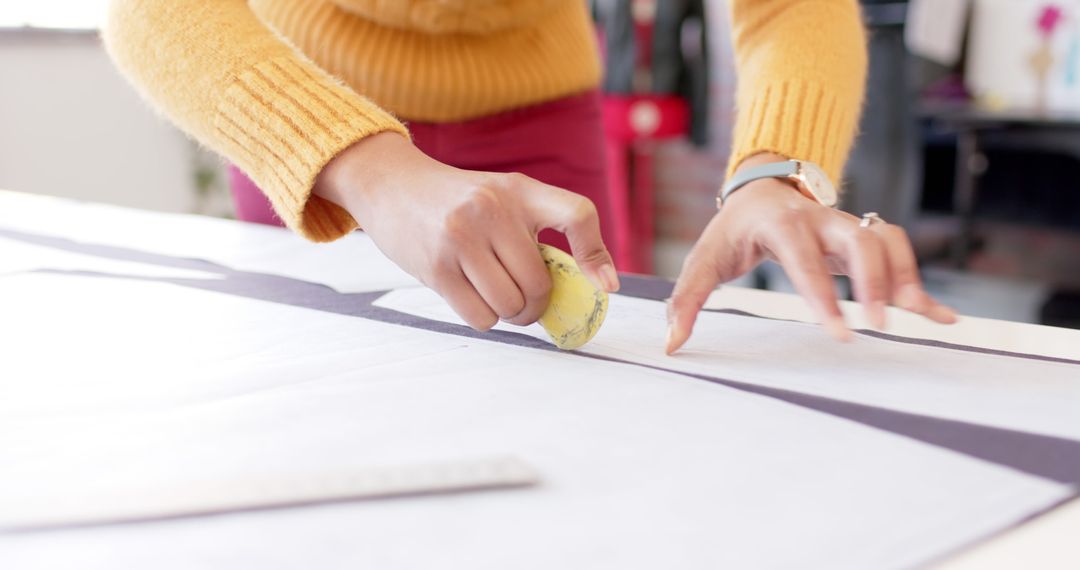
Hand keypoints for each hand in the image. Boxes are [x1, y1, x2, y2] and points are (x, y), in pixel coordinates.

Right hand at [315, 132, 619, 330]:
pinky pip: (480, 316)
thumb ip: (536, 231)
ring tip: (494, 295)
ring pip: (510, 306)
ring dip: (508, 314)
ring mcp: (461, 237)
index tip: (606, 285)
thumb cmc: (459, 201)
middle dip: (534, 304)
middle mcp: (493, 209)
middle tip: (523, 300)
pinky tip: (471, 296)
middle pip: (539, 285)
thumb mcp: (502, 197)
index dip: (597, 254)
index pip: (576, 214)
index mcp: (520, 190)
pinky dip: (483, 318)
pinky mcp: (435, 266)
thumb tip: (587, 287)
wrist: (392, 185)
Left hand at [666, 153, 955, 353]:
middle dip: (875, 279)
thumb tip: (672, 344)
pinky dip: (919, 283)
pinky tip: (938, 316)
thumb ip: (687, 299)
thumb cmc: (733, 230)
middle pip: (860, 238)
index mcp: (781, 224)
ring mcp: (846, 225)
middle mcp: (821, 220)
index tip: (841, 332)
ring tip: (918, 317)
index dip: (825, 294)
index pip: (804, 257)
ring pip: (887, 240)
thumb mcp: (704, 259)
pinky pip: (898, 252)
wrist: (762, 188)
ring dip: (905, 277)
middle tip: (879, 324)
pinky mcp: (862, 237)